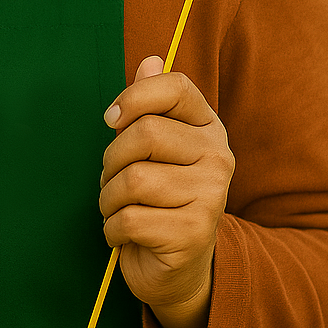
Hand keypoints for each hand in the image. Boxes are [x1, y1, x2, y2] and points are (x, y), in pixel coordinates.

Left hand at [98, 56, 234, 327]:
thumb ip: (149, 106)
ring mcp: (211, 197)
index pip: (176, 87)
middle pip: (145, 134)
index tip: (110, 120)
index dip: (134, 97)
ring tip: (120, 210)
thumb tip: (149, 59)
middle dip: (111, 160)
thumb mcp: (152, 150)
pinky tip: (126, 235)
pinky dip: (113, 230)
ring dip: (108, 200)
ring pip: (132, 180)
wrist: (177, 269)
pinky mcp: (194, 234)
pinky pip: (129, 219)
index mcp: (208, 128)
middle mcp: (219, 158)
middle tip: (113, 181)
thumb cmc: (157, 199)